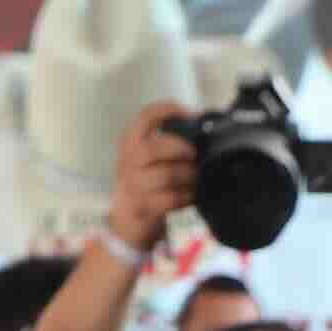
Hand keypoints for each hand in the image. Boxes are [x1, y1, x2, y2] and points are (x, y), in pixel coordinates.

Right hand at [107, 101, 198, 255]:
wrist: (128, 220)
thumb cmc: (147, 182)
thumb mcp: (148, 157)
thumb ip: (167, 142)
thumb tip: (203, 127)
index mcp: (130, 142)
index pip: (146, 116)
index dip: (169, 110)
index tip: (190, 114)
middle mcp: (128, 161)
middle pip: (155, 148)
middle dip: (182, 150)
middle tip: (195, 155)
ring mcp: (133, 185)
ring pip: (167, 175)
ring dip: (189, 176)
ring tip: (196, 177)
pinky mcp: (143, 207)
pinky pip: (171, 199)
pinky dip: (187, 196)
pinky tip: (192, 195)